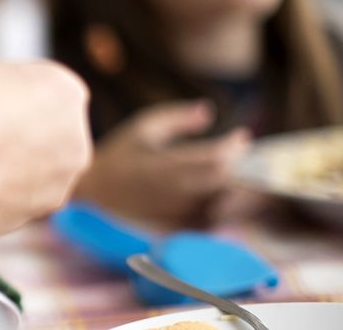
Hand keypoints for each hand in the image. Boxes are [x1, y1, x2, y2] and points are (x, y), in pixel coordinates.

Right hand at [75, 100, 250, 222]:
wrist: (91, 197)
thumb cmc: (118, 156)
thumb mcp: (141, 128)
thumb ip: (176, 117)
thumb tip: (209, 111)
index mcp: (162, 164)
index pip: (213, 156)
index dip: (234, 146)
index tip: (242, 137)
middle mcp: (171, 192)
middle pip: (224, 183)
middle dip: (243, 170)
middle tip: (251, 159)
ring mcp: (176, 215)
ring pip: (225, 206)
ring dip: (241, 192)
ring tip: (246, 179)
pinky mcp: (179, 231)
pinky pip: (215, 222)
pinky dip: (227, 209)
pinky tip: (228, 197)